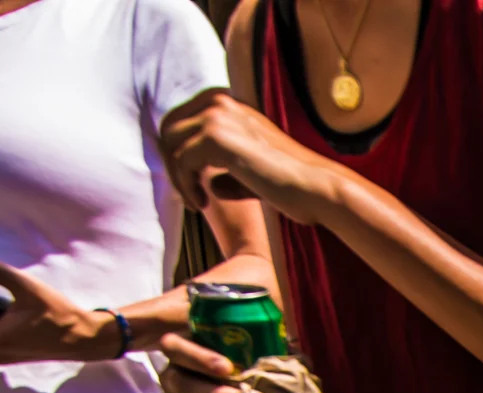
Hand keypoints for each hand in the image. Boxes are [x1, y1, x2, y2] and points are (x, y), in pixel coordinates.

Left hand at [159, 89, 344, 222]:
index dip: (177, 154)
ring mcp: (216, 115)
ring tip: (198, 202)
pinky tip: (204, 203)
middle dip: (172, 165)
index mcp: (227, 101)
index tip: (190, 184)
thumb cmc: (289, 182)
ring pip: (170, 146)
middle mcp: (219, 100)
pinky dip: (187, 187)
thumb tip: (206, 182)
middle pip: (168, 129)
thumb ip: (226, 168)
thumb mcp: (250, 168)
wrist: (314, 187)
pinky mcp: (215, 137)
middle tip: (189, 194)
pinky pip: (181, 162)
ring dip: (179, 179)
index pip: (180, 121)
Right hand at [159, 332, 257, 392]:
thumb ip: (257, 341)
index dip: (200, 358)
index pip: (177, 348)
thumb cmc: (236, 359)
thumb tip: (289, 346)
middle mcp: (170, 376)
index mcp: (179, 349)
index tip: (229, 368)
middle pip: (184, 386)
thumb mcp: (242, 344)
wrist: (225, 387)